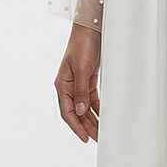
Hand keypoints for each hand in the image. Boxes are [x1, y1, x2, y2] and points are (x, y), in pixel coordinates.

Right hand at [55, 27, 101, 142]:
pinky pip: (92, 99)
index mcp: (62, 85)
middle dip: (86, 126)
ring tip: (101, 131)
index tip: (85, 138)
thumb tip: (80, 111)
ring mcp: (79, 83)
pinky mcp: (88, 79)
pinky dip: (97, 108)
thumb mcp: (81, 68)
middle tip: (97, 139)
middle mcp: (69, 86)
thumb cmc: (82, 45)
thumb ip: (81, 91)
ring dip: (92, 119)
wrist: (91, 28)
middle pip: (76, 112)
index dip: (76, 126)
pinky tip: (104, 115)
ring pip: (85, 107)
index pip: (67, 111)